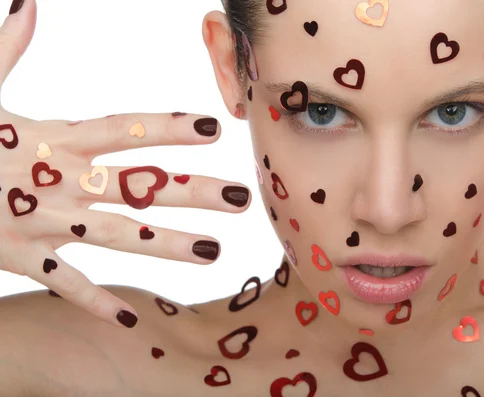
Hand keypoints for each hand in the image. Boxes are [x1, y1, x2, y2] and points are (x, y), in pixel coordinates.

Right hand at [0, 0, 250, 327]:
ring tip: (214, 251)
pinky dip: (93, 299)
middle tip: (241, 198)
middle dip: (191, 193)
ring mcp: (41, 224)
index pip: (123, 130)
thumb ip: (8, 49)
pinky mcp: (18, 257)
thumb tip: (28, 4)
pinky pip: (64, 282)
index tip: (214, 129)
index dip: (169, 129)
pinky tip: (129, 317)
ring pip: (117, 236)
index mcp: (52, 140)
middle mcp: (58, 183)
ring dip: (166, 246)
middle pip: (137, 186)